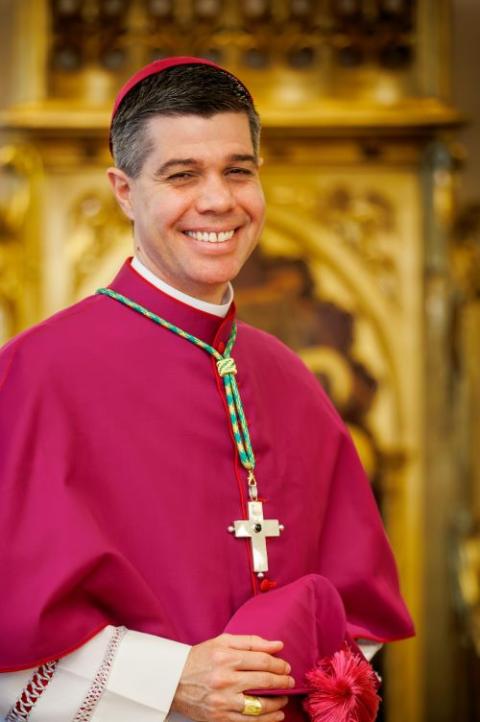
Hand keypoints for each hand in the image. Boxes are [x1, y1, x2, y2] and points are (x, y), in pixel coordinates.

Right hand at [171, 633, 294, 721]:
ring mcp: (222, 701)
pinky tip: (276, 715)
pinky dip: (266, 720)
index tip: (286, 666)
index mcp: (225, 657)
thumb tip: (278, 644)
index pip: (262, 661)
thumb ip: (251, 641)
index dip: (278, 664)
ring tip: (283, 699)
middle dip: (282, 681)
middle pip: (263, 681)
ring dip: (277, 703)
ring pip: (259, 705)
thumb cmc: (200, 658)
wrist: (173, 681)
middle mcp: (224, 679)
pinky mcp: (219, 718)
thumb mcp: (222, 641)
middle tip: (289, 681)